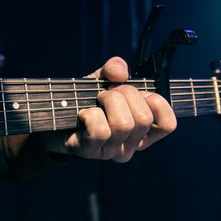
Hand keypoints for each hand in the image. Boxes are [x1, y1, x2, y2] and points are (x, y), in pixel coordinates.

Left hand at [39, 56, 176, 162]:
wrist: (52, 113)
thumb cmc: (84, 99)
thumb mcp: (103, 79)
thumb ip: (114, 69)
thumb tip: (120, 73)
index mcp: (142, 131)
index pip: (168, 124)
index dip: (157, 102)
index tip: (139, 92)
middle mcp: (130, 145)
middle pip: (143, 119)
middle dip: (125, 94)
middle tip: (107, 93)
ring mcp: (110, 152)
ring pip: (123, 124)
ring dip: (107, 101)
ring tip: (95, 100)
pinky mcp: (89, 152)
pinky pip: (100, 131)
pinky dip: (90, 114)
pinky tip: (82, 113)